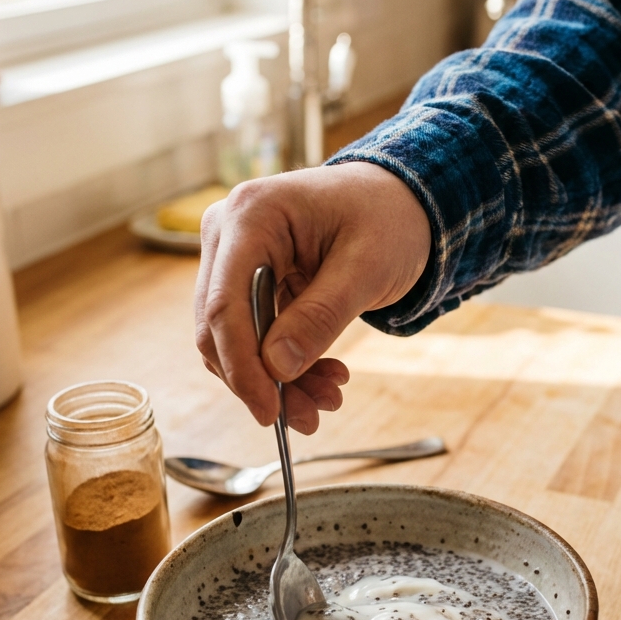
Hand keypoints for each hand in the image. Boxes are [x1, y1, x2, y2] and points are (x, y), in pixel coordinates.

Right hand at [195, 162, 431, 433]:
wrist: (402, 200)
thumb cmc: (389, 218)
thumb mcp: (366, 269)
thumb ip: (321, 316)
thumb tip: (277, 368)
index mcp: (252, 214)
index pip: (223, 304)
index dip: (241, 366)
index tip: (269, 412)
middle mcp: (228, 232)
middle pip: (219, 326)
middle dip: (261, 381)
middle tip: (310, 418)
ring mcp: (234, 255)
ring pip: (234, 338)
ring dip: (276, 379)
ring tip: (328, 400)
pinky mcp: (248, 279)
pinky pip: (253, 334)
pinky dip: (284, 364)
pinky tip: (324, 379)